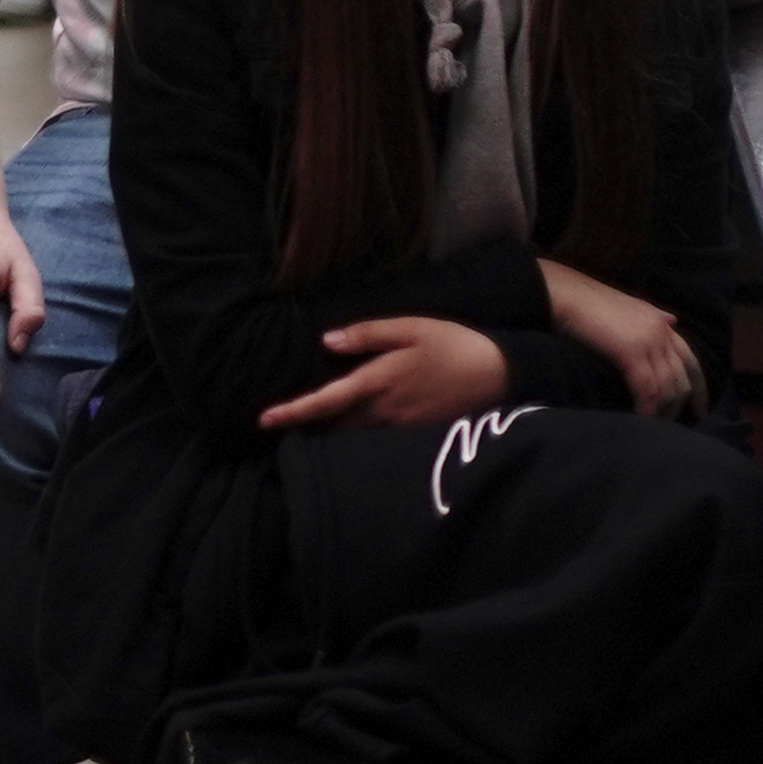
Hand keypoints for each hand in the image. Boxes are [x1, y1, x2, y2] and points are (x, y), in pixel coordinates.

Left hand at [256, 314, 518, 433]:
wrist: (500, 374)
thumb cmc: (452, 344)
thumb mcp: (409, 328)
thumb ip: (367, 335)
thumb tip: (326, 342)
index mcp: (377, 382)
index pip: (325, 402)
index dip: (293, 412)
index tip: (263, 419)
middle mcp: (384, 411)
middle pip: (333, 424)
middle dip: (304, 425)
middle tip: (275, 420)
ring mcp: (400, 426)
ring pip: (353, 433)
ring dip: (327, 429)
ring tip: (302, 422)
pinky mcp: (415, 433)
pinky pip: (374, 435)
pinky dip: (352, 430)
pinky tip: (345, 423)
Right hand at [538, 262, 699, 417]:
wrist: (564, 293)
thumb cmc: (587, 299)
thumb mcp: (628, 305)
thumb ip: (652, 316)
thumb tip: (673, 321)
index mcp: (661, 322)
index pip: (690, 360)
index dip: (699, 386)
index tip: (700, 408)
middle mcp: (661, 332)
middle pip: (681, 377)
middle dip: (681, 404)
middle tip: (674, 424)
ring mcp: (648, 341)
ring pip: (666, 385)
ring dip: (663, 409)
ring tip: (655, 425)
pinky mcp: (631, 352)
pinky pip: (647, 387)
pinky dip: (647, 406)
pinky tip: (643, 416)